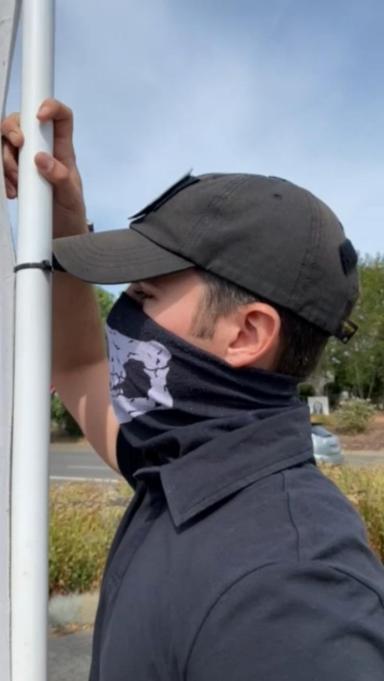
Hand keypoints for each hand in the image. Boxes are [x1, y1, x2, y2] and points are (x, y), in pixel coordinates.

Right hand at [1, 98, 87, 237]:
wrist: (61, 235)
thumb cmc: (70, 212)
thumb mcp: (70, 197)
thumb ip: (60, 177)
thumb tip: (41, 159)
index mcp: (62, 150)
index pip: (61, 118)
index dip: (51, 107)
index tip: (39, 116)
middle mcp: (43, 150)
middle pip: (22, 123)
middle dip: (13, 130)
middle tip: (17, 146)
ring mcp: (26, 161)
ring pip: (6, 143)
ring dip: (5, 159)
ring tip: (16, 182)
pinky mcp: (15, 174)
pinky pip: (0, 163)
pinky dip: (1, 175)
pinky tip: (12, 192)